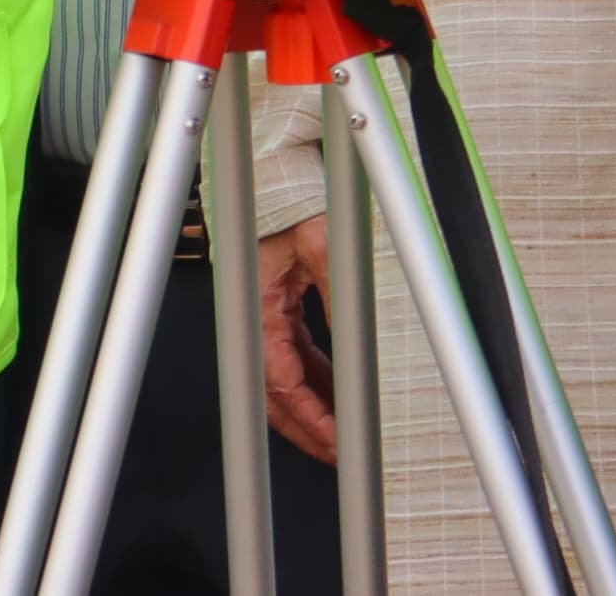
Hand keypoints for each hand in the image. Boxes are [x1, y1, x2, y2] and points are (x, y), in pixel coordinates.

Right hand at [258, 217, 335, 460]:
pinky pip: (294, 350)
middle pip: (275, 390)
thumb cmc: (291, 194)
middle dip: (306, 426)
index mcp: (258, 305)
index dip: (309, 417)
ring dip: (311, 403)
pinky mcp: (277, 300)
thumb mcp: (325, 245)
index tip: (335, 441)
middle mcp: (256, 313)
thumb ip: (340, 296)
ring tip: (343, 429)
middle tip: (339, 453)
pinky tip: (336, 387)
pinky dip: (313, 375)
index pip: (281, 380)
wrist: (278, 163)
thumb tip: (359, 346)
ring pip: (285, 373)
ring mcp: (265, 308)